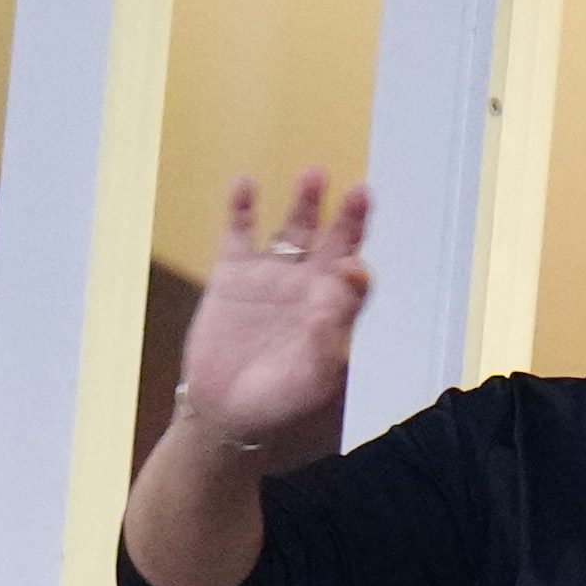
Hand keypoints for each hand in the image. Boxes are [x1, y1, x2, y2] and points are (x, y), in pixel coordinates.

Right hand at [174, 169, 371, 446]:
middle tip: (361, 192)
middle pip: (336, 241)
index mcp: (334, 309)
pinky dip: (242, 209)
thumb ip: (325, 340)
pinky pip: (239, 233)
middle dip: (349, 218)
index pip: (355, 279)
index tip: (351, 266)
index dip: (357, 271)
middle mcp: (308, 284)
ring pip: (294, 229)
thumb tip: (336, 298)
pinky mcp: (232, 274)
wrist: (224, 411)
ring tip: (315, 174)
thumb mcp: (309, 379)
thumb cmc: (278, 400)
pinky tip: (246, 183)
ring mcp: (271, 275)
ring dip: (305, 202)